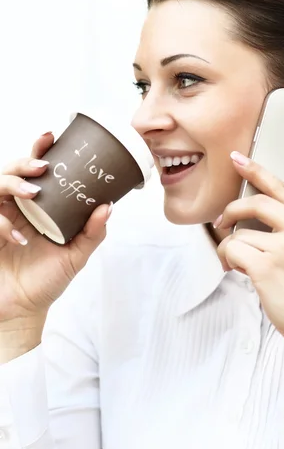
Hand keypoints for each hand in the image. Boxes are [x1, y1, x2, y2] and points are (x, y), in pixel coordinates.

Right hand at [0, 133, 109, 324]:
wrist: (22, 311)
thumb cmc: (46, 280)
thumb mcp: (75, 256)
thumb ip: (92, 233)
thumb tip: (109, 206)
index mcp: (36, 206)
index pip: (34, 171)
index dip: (38, 151)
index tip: (50, 137)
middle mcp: (14, 208)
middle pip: (11, 171)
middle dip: (24, 162)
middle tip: (43, 166)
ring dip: (12, 183)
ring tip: (32, 192)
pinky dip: (2, 224)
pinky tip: (18, 239)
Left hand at [216, 151, 283, 355]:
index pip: (281, 187)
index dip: (256, 170)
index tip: (238, 159)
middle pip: (256, 202)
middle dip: (232, 210)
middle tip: (223, 221)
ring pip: (240, 232)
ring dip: (230, 247)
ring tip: (238, 263)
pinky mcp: (266, 266)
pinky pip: (232, 249)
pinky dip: (227, 259)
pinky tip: (237, 270)